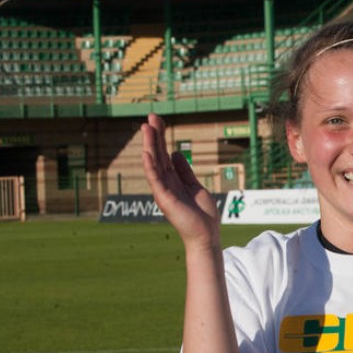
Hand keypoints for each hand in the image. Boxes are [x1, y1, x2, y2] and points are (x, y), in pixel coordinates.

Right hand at [141, 113, 220, 248]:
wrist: (205, 235)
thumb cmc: (201, 215)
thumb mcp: (195, 186)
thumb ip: (185, 171)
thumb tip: (176, 153)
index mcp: (173, 180)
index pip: (164, 154)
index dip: (160, 137)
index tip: (157, 121)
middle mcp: (165, 184)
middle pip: (157, 155)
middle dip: (154, 136)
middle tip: (151, 116)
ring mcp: (163, 191)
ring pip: (154, 164)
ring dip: (149, 146)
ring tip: (146, 128)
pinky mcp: (165, 199)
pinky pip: (156, 181)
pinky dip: (150, 167)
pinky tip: (147, 154)